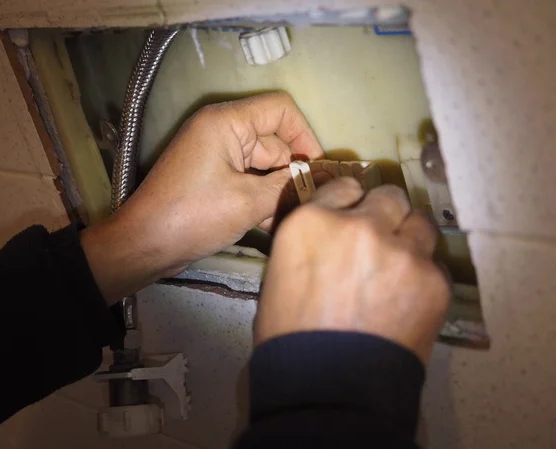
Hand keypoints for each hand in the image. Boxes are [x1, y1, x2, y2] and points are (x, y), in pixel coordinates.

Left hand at [81, 92, 323, 303]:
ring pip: (263, 167)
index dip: (305, 135)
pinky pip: (248, 182)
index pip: (280, 110)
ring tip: (290, 221)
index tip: (318, 169)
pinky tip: (272, 225)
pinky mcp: (213, 179)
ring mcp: (216, 157)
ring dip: (277, 193)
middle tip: (308, 205)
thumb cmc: (194, 216)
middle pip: (274, 143)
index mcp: (226, 123)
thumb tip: (320, 180)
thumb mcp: (248, 201)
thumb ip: (288, 186)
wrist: (145, 245)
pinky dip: (261, 200)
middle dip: (291, 175)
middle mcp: (222, 132)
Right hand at [255, 178, 449, 363]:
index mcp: (311, 222)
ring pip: (420, 223)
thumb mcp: (281, 275)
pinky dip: (423, 277)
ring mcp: (400, 251)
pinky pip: (434, 264)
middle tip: (380, 239)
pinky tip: (408, 301)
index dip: (350, 203)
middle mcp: (359, 225)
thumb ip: (311, 242)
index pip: (344, 187)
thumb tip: (330, 237)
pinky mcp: (432, 280)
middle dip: (384, 214)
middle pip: (388, 197)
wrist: (325, 388)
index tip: (354, 215)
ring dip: (409, 239)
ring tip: (399, 268)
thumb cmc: (289, 337)